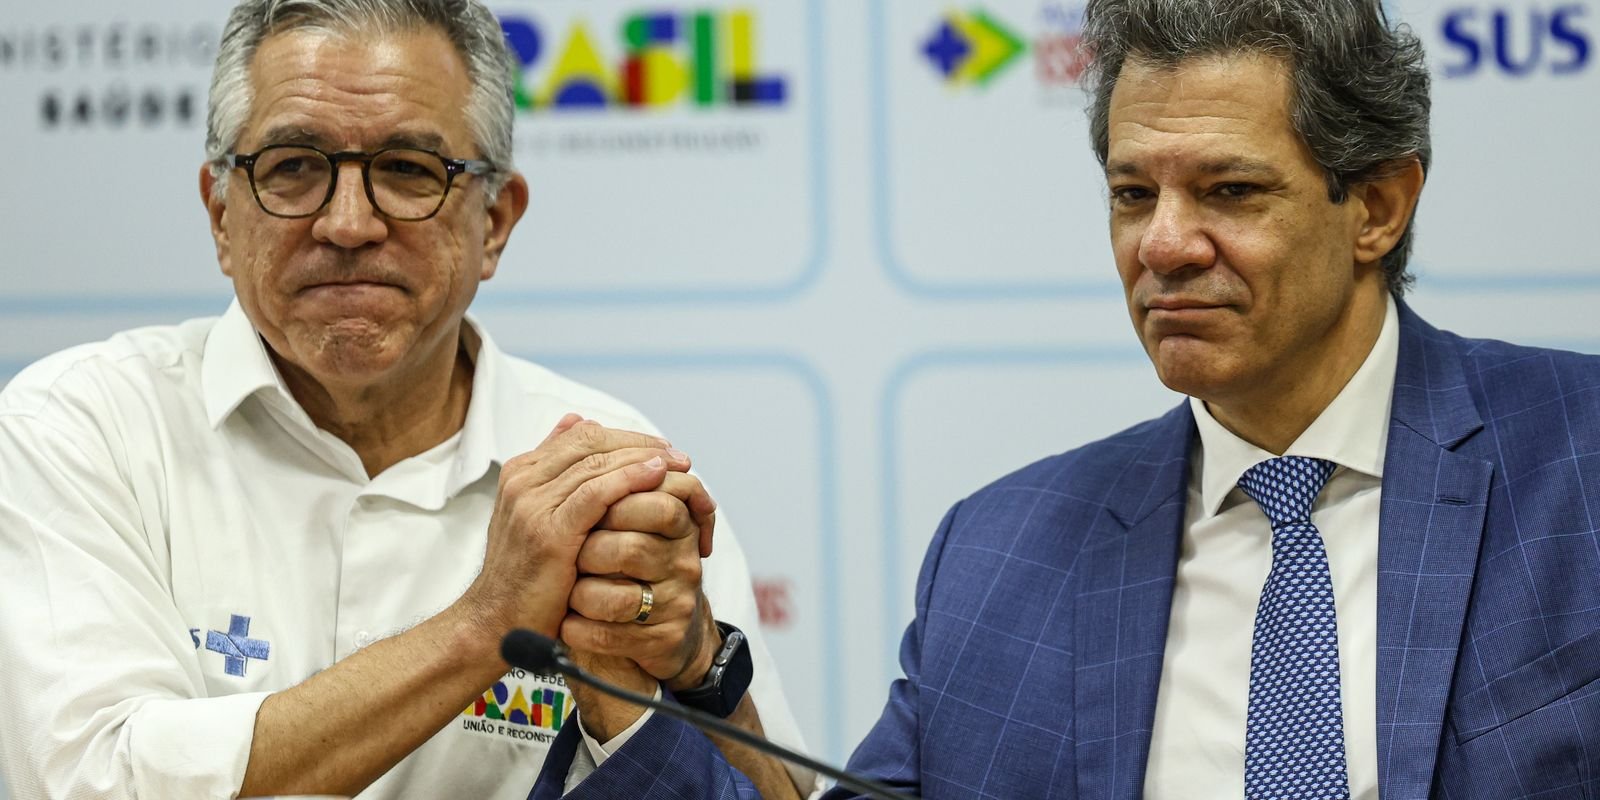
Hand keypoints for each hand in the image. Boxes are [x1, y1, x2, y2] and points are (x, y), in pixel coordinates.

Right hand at [459, 415, 689, 641]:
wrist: (497, 622)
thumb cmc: (526, 575)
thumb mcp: (537, 517)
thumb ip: (555, 474)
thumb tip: (574, 422)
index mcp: (521, 473)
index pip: (581, 435)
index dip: (624, 437)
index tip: (659, 449)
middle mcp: (523, 481)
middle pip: (590, 442)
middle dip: (639, 444)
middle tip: (676, 455)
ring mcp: (533, 505)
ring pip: (596, 462)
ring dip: (642, 458)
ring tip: (676, 463)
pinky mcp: (549, 532)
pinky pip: (596, 493)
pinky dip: (630, 479)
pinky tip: (656, 477)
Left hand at [562, 473, 721, 688]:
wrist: (657, 629)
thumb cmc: (632, 566)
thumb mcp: (625, 517)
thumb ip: (607, 474)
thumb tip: (578, 419)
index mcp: (679, 526)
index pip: (654, 505)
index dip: (606, 505)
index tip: (572, 512)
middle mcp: (684, 563)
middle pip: (633, 549)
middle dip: (590, 551)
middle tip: (565, 553)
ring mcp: (676, 603)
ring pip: (622, 598)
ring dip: (584, 595)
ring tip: (565, 591)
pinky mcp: (662, 640)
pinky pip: (618, 637)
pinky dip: (586, 633)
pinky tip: (567, 627)